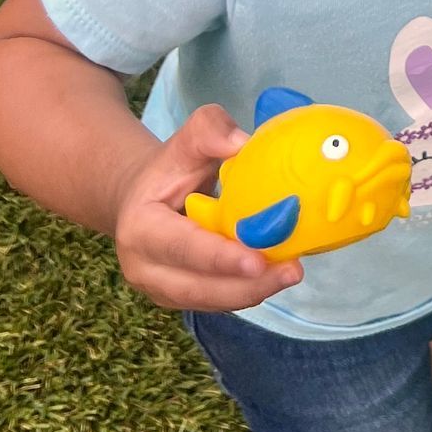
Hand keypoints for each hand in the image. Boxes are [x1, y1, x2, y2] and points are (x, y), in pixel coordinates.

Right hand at [112, 104, 304, 313]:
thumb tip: (243, 144)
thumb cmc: (169, 168)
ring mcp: (162, 289)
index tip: (257, 260)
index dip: (220, 257)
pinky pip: (217, 299)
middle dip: (246, 285)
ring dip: (253, 291)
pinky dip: (248, 290)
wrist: (143, 198)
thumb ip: (210, 130)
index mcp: (140, 229)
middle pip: (198, 287)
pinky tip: (277, 274)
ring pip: (211, 300)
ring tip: (291, 273)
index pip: (182, 247)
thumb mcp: (185, 140)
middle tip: (292, 271)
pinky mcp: (182, 297)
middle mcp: (145, 268)